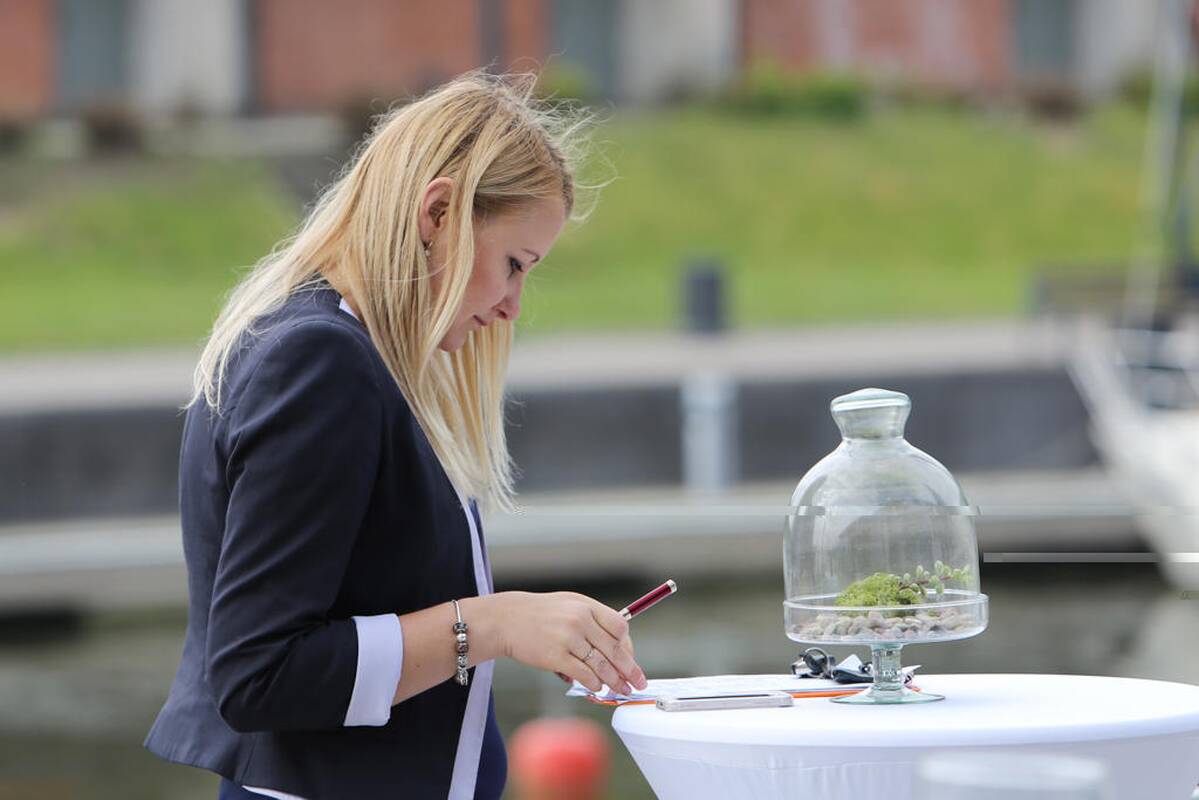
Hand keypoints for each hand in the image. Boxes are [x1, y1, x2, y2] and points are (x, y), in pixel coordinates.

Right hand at [491, 591, 647, 694]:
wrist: (506, 620)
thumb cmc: (540, 614)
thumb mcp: (570, 604)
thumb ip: (593, 619)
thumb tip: (618, 645)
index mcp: (586, 606)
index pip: (619, 627)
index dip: (628, 646)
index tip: (631, 659)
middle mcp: (580, 620)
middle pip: (614, 650)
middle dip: (630, 670)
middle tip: (638, 683)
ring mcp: (568, 638)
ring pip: (601, 666)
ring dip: (615, 682)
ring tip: (622, 690)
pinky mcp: (556, 657)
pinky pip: (583, 675)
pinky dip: (594, 684)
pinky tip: (598, 688)